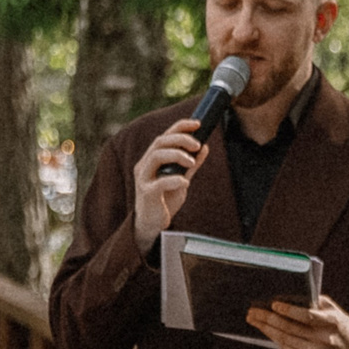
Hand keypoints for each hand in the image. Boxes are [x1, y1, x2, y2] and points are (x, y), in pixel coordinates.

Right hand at [132, 119, 208, 251]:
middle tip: (198, 144)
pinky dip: (174, 180)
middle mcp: (145, 165)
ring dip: (177, 155)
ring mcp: (143, 178)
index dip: (180, 127)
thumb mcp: (181, 179)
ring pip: (156, 156)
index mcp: (152, 159)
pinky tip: (185, 183)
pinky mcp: (146, 194)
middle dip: (181, 139)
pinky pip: (159, 183)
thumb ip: (190, 165)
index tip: (198, 124)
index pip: (165, 136)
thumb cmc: (164, 200)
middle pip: (160, 142)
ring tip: (192, 162)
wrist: (152, 225)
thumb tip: (205, 146)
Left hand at [248, 295, 348, 348]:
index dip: (289, 311)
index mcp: (332, 322)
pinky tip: (265, 330)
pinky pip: (286, 347)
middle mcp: (324, 339)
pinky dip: (274, 337)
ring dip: (266, 329)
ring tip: (253, 319)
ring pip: (285, 339)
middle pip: (291, 328)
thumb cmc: (338, 323)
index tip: (274, 304)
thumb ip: (313, 302)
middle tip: (253, 311)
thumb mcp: (332, 309)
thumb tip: (287, 298)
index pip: (307, 317)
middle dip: (269, 319)